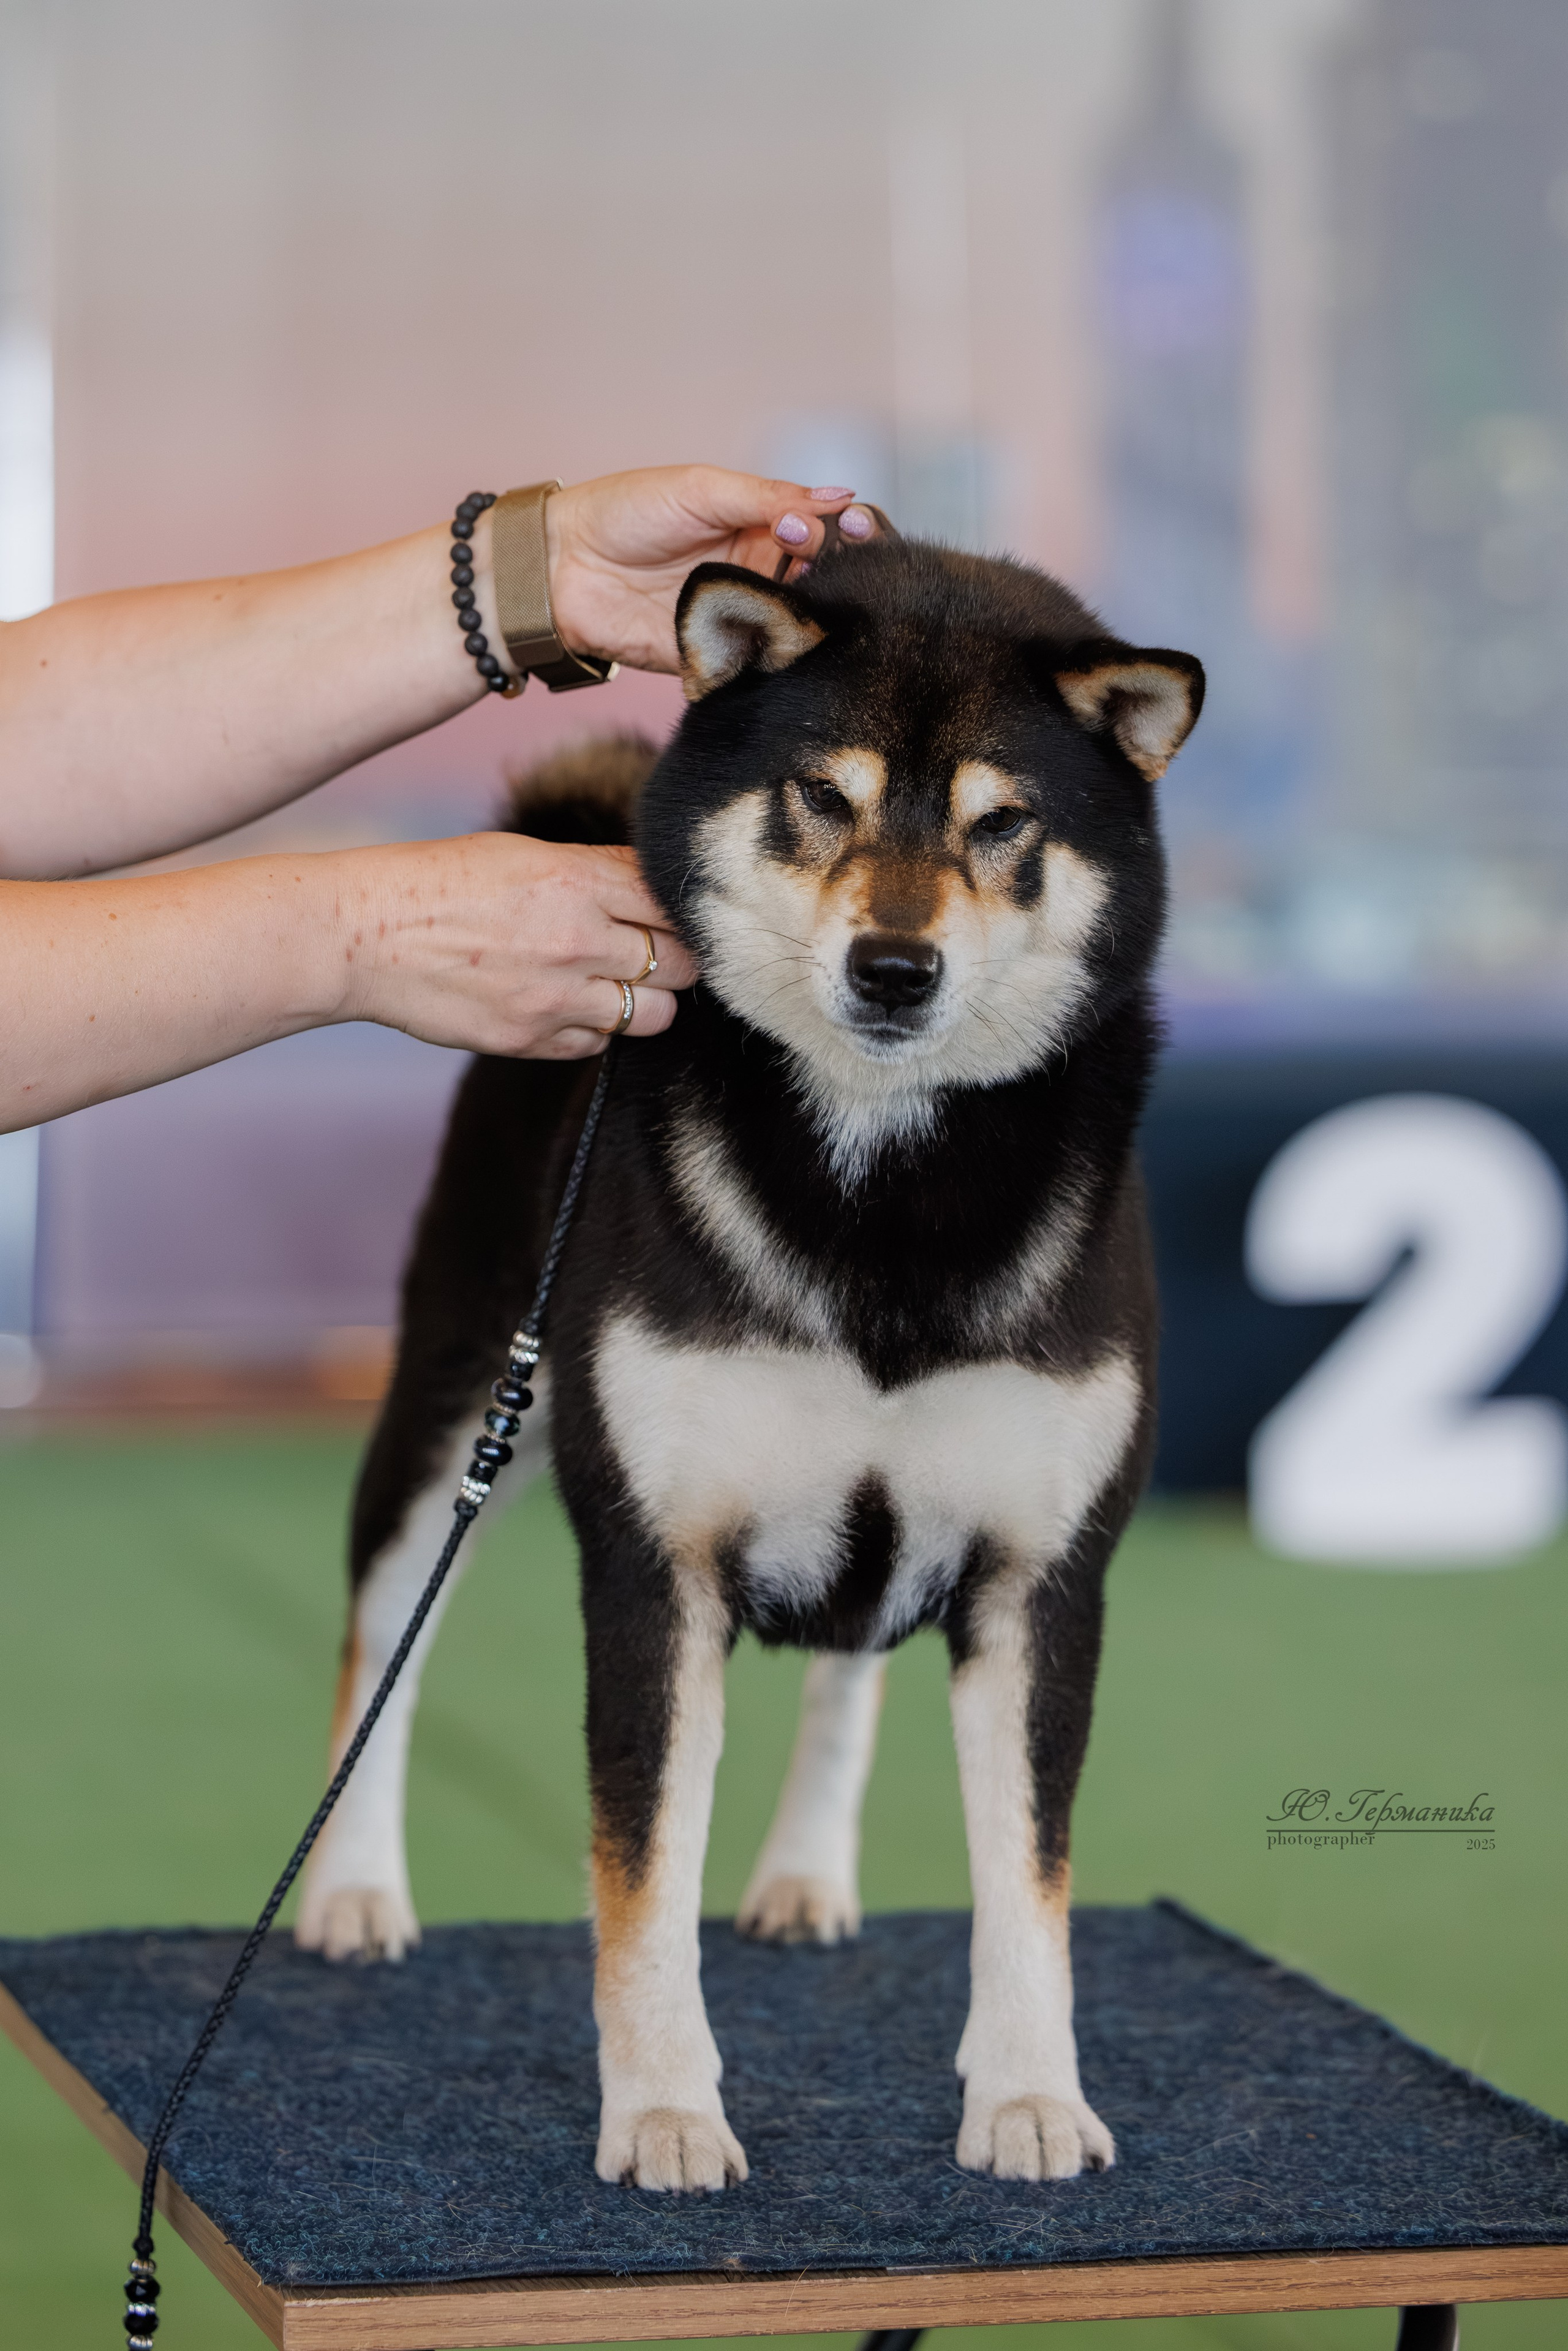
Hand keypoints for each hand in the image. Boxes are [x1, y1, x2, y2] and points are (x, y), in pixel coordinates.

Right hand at [330, 833, 697, 1058]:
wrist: (363, 936)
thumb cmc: (438, 882)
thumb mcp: (522, 855)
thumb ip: (595, 873)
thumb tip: (653, 890)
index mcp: (577, 880)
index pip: (673, 903)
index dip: (680, 911)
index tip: (670, 914)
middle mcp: (577, 940)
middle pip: (682, 964)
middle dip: (677, 958)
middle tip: (655, 951)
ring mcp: (556, 997)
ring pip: (655, 1015)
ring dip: (646, 1001)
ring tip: (614, 983)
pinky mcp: (531, 1040)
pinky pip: (598, 1045)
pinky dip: (594, 1030)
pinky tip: (567, 1005)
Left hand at [542, 466, 882, 671]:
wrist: (560, 567)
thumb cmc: (624, 513)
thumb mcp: (702, 489)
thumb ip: (769, 498)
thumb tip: (840, 495)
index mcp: (761, 528)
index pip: (827, 532)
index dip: (848, 530)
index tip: (848, 524)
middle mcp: (760, 574)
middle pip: (825, 581)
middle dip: (836, 571)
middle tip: (813, 556)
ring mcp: (743, 618)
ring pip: (802, 624)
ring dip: (813, 614)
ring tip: (801, 595)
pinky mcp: (722, 658)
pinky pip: (764, 662)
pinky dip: (781, 654)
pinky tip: (785, 637)